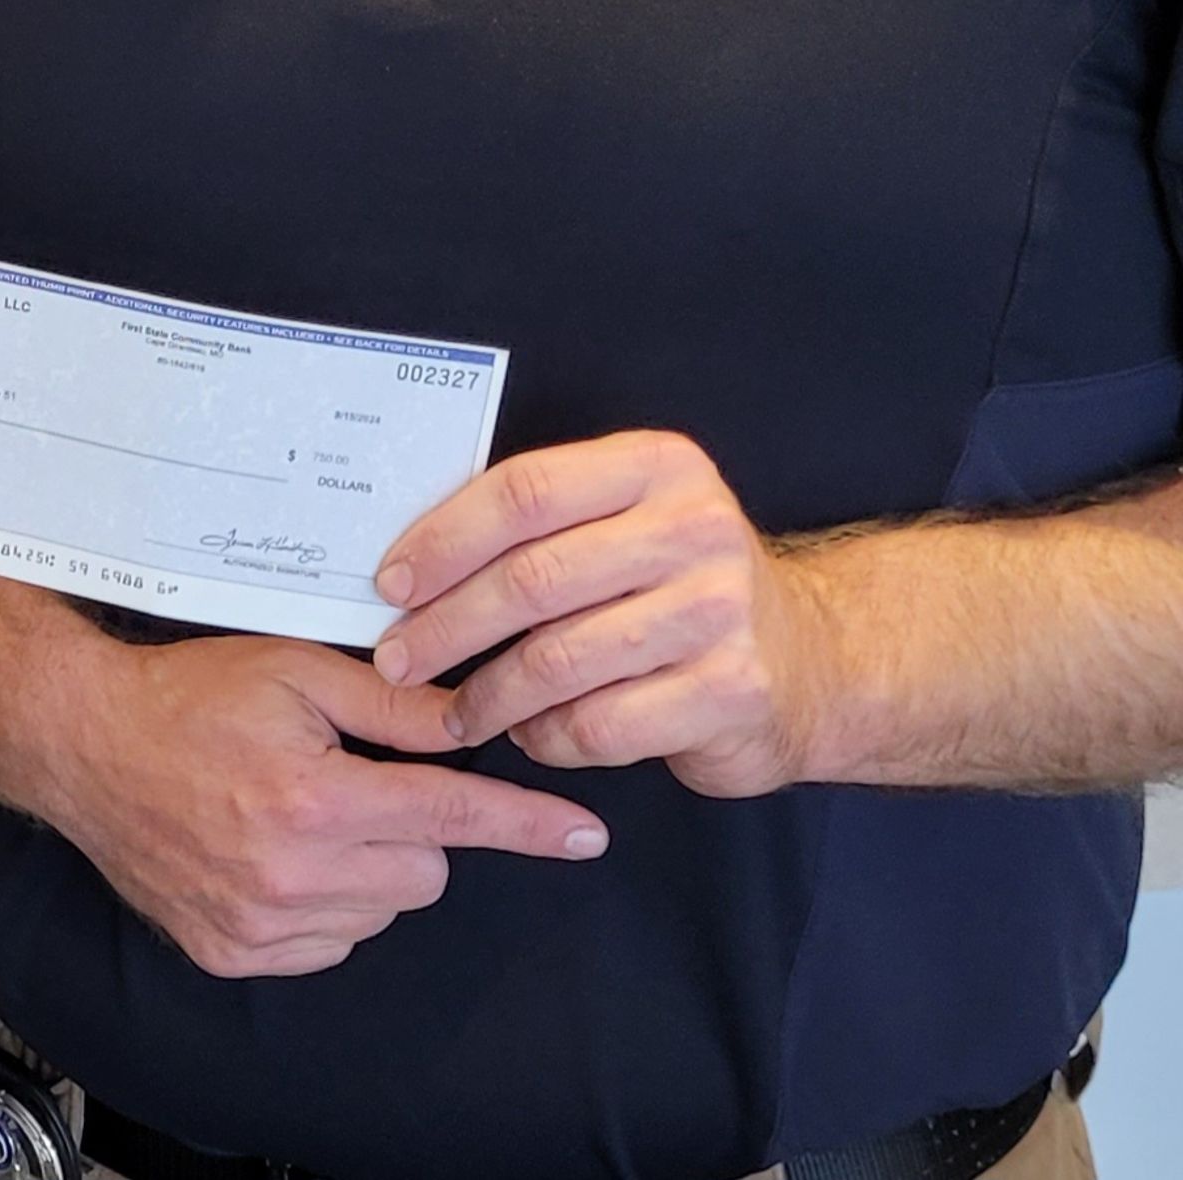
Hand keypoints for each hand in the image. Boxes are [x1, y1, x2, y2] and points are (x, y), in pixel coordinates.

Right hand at [39, 630, 608, 975]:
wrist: (82, 743)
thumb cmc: (186, 695)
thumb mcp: (290, 671)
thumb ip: (390, 704)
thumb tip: (473, 717)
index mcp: (316, 798)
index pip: (452, 813)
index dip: (526, 824)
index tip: (586, 836)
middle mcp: (294, 875)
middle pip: (425, 871)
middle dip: (410, 828)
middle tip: (349, 783)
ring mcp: (261, 925)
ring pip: (381, 912)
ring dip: (366, 870)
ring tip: (299, 815)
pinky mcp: (234, 954)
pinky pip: (329, 943)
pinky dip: (322, 906)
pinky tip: (271, 855)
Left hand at [377, 430, 841, 796]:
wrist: (812, 662)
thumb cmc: (681, 585)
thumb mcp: (627, 519)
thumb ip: (541, 524)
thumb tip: (411, 560)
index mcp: (655, 465)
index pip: (522, 492)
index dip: (443, 539)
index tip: (390, 582)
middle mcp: (694, 528)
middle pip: (531, 578)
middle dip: (446, 626)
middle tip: (397, 659)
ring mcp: (719, 612)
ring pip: (559, 660)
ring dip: (488, 695)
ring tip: (453, 711)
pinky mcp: (731, 692)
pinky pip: (601, 725)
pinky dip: (548, 737)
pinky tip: (529, 735)